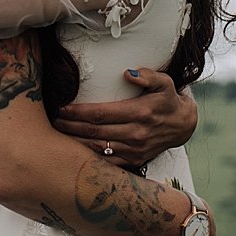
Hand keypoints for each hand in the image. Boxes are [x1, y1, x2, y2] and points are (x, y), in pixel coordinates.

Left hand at [52, 68, 197, 168]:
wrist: (183, 126)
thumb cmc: (168, 99)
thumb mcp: (164, 82)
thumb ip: (148, 75)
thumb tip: (127, 73)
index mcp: (140, 113)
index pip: (101, 113)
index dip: (78, 112)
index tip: (61, 107)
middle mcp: (136, 134)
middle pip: (95, 132)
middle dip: (70, 127)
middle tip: (52, 121)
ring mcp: (135, 150)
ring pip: (98, 148)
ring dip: (75, 143)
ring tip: (58, 134)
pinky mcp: (135, 160)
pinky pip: (107, 162)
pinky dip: (89, 158)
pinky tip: (74, 152)